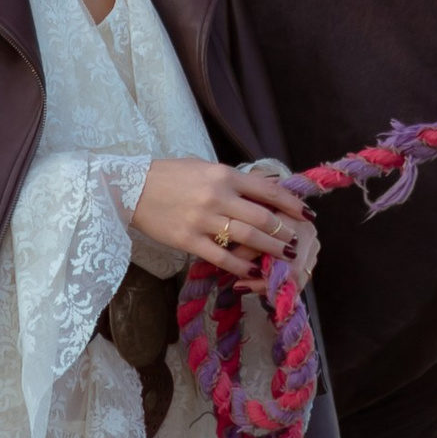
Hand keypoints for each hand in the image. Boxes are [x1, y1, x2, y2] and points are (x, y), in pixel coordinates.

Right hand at [130, 156, 313, 284]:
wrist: (130, 188)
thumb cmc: (169, 175)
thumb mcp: (204, 167)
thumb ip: (234, 179)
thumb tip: (266, 187)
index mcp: (223, 175)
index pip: (268, 190)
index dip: (291, 203)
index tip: (306, 213)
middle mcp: (217, 196)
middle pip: (263, 217)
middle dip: (285, 231)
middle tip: (297, 240)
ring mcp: (203, 220)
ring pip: (248, 238)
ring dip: (270, 249)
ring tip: (284, 256)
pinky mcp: (188, 240)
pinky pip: (221, 257)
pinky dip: (240, 265)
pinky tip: (251, 270)